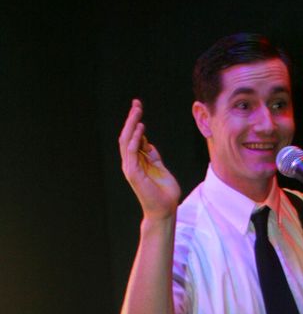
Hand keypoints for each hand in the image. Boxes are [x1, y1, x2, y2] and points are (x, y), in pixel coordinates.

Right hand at [118, 99, 180, 218]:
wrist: (165, 209)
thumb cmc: (164, 192)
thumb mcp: (160, 168)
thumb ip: (153, 156)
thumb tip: (148, 144)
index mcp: (137, 161)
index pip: (132, 137)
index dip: (134, 121)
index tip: (138, 106)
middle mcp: (131, 162)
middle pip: (127, 136)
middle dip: (131, 118)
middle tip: (136, 103)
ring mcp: (130, 167)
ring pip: (126, 141)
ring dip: (131, 125)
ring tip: (137, 111)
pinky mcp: (133, 173)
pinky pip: (131, 152)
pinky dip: (135, 140)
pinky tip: (141, 129)